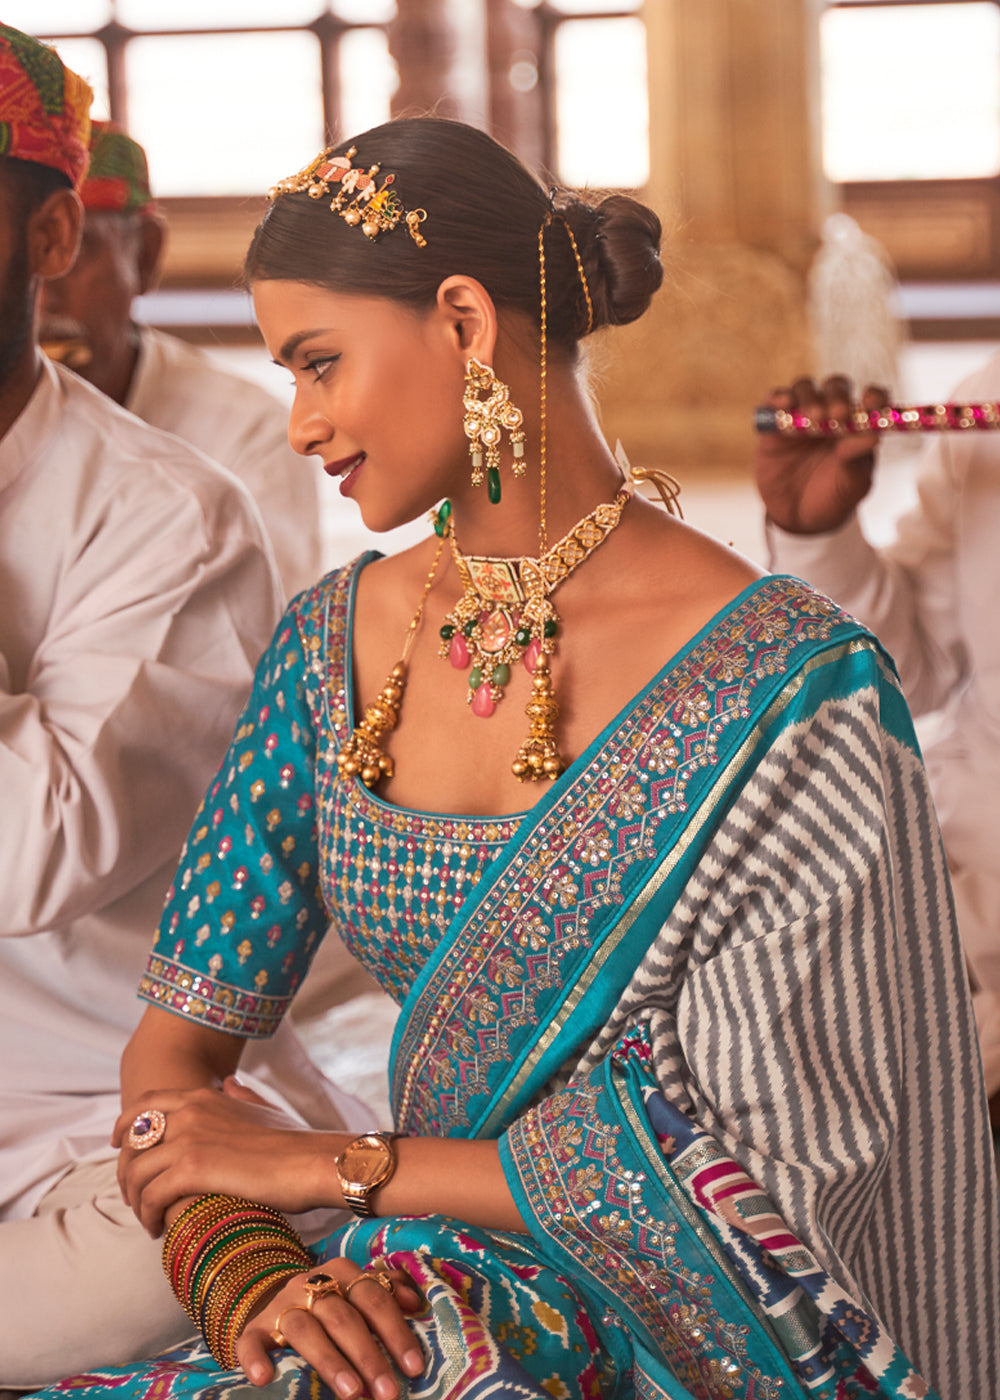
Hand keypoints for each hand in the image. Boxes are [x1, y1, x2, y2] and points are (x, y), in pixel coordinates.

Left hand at [114, 1077, 344, 1235]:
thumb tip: (229, 1082)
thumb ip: (241, 1096)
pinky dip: (148, 1215)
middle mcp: (190, 1111)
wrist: (313, 1160)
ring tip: (147, 1220)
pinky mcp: (193, 1169)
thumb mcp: (263, 1109)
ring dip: (135, 1200)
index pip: (146, 1104)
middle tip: (133, 1196)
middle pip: (132, 1141)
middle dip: (125, 1171)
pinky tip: (158, 1229)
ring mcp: (189, 1138)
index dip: (124, 1125)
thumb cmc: (295, 1141)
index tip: (118, 1145)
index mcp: (203, 1096)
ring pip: (136, 1172)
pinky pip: (150, 1195)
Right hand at [237, 1258, 425, 1394]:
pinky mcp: (253, 1329)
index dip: (395, 1332)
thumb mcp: (357, 1292)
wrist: (276, 1303)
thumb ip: (387, 1292)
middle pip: (343, 1317)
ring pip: (305, 1330)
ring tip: (351, 1393)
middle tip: (387, 1392)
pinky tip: (265, 1379)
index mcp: (342, 1273)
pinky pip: (251, 1341)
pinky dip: (257, 1359)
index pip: (374, 1299)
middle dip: (368, 1356)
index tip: (414, 1367)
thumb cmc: (330, 1305)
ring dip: (329, 1361)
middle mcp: (311, 1284)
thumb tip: (415, 1302)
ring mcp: (280, 1306)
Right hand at [754, 375, 887, 534]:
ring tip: (813, 418)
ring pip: (805, 388)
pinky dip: (779, 397)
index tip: (872, 402)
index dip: (874, 396)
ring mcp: (801, 416)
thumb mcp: (850, 484)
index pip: (871, 399)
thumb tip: (873, 435)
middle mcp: (831, 414)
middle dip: (837, 397)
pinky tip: (785, 404)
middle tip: (837, 414)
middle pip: (835, 387)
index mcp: (858, 425)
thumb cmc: (833, 499)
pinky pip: (775, 401)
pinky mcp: (775, 425)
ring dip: (810, 397)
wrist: (798, 519)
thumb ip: (857, 458)